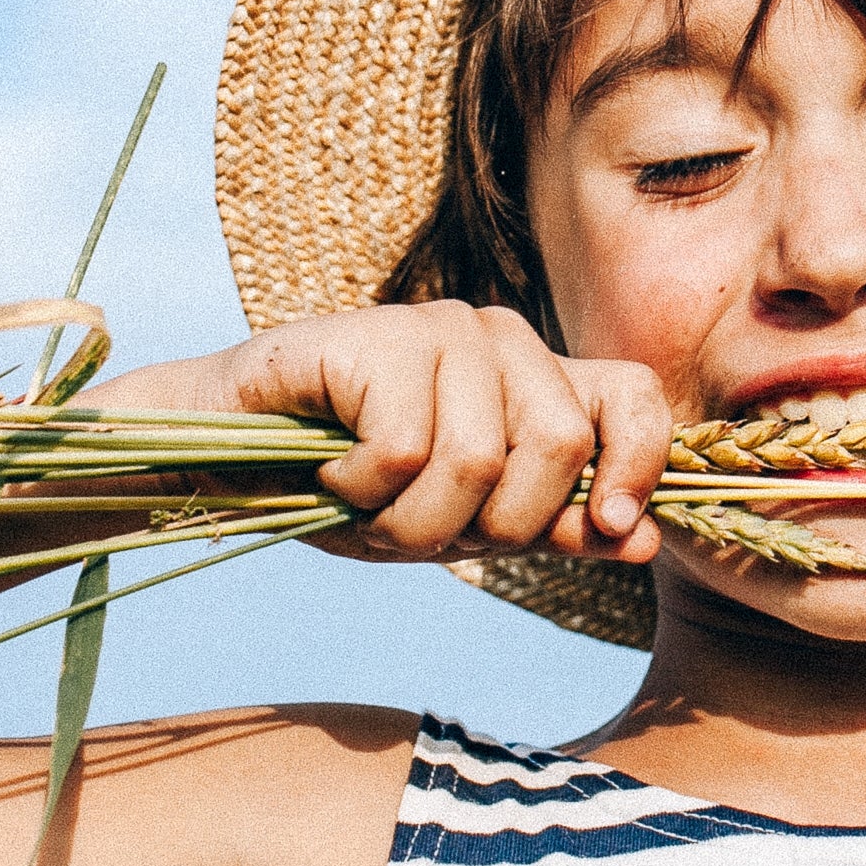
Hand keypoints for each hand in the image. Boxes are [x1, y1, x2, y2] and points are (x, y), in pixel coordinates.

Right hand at [100, 303, 667, 564]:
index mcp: (537, 379)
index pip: (635, 398)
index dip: (639, 466)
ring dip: (411, 520)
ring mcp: (439, 327)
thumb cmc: (349, 488)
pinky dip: (360, 490)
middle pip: (559, 447)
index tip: (605, 528)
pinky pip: (403, 450)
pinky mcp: (375, 335)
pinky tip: (329, 469)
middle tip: (420, 525)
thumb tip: (642, 538)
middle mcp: (500, 338)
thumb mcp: (461, 526)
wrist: (223, 459)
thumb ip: (552, 528)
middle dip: (490, 524)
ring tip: (365, 501)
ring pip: (477, 460)